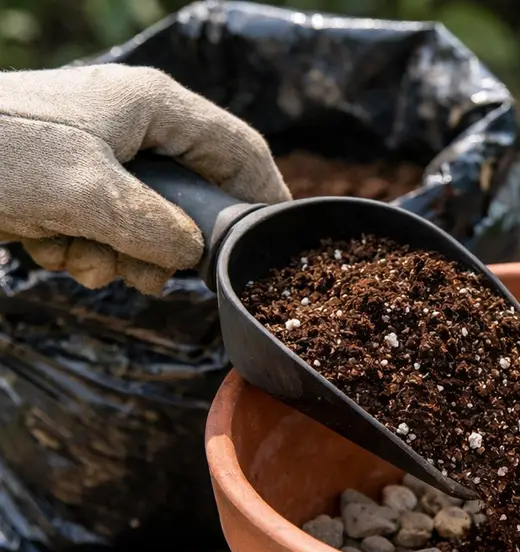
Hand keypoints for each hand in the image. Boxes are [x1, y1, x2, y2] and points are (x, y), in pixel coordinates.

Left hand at [0, 65, 289, 293]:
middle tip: (144, 275)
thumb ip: (158, 230)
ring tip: (72, 254)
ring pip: (144, 227)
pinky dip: (79, 250)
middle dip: (164, 248)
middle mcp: (133, 129)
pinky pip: (101, 231)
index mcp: (153, 106)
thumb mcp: (90, 195)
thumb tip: (193, 255)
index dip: (262, 198)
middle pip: (189, 200)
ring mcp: (97, 158)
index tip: (272, 248)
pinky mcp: (64, 186)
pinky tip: (44, 245)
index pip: (238, 150)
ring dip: (114, 256)